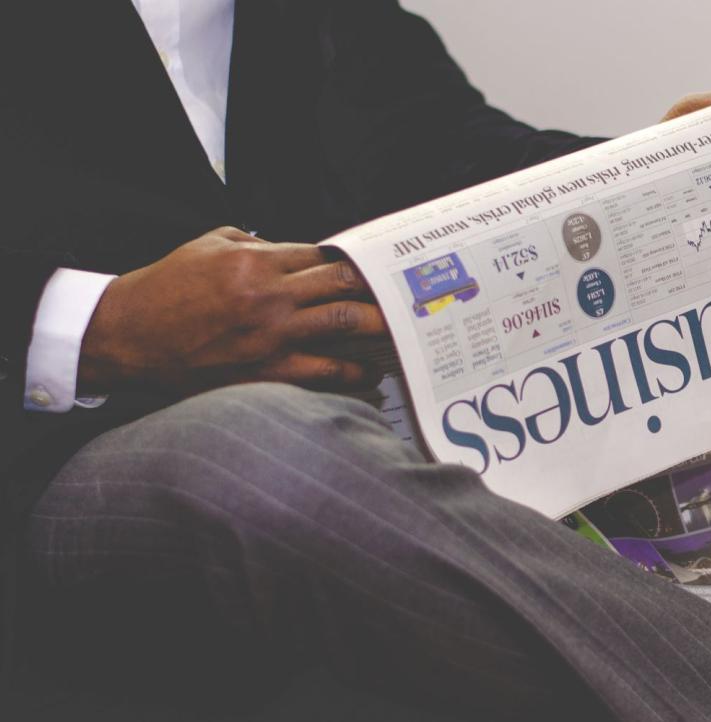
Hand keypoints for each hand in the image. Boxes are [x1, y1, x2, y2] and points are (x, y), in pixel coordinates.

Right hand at [79, 227, 386, 394]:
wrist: (127, 337)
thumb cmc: (164, 290)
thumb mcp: (207, 246)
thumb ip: (253, 243)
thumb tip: (292, 249)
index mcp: (256, 262)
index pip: (322, 255)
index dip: (351, 260)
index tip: (371, 267)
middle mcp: (269, 297)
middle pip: (344, 284)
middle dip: (378, 287)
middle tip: (405, 293)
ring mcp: (271, 336)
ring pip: (344, 324)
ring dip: (379, 326)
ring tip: (402, 329)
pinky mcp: (266, 372)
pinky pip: (324, 373)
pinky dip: (354, 373)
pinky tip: (370, 373)